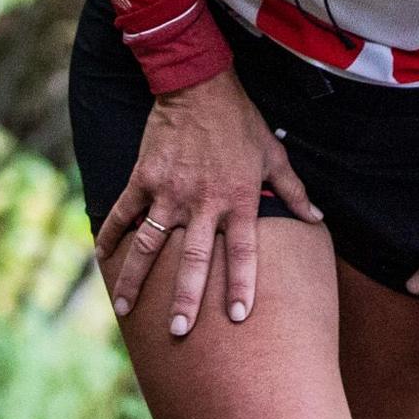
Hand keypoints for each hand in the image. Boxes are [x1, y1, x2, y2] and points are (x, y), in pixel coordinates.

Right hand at [95, 66, 320, 335]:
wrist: (200, 86)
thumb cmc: (241, 122)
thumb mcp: (274, 154)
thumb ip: (293, 191)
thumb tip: (317, 219)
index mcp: (239, 199)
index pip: (243, 251)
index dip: (242, 284)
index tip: (239, 318)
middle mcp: (204, 202)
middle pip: (195, 259)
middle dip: (186, 299)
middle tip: (180, 332)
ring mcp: (170, 191)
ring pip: (151, 244)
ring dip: (136, 279)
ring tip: (124, 310)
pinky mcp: (145, 177)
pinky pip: (124, 212)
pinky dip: (111, 234)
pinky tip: (101, 258)